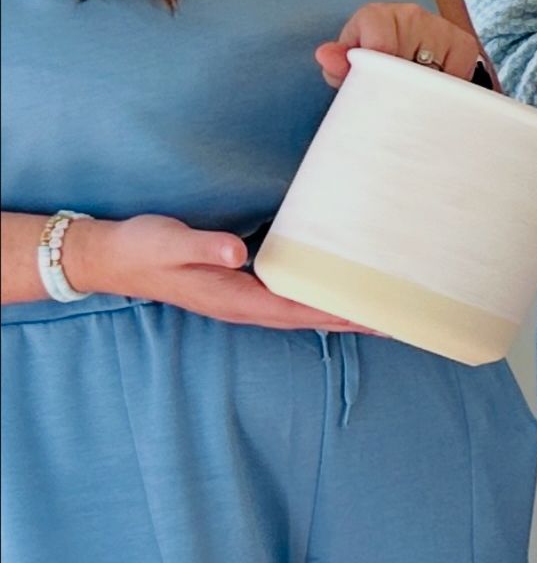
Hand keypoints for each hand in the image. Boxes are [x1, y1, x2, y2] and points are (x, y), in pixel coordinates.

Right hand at [64, 213, 366, 330]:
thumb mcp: (169, 242)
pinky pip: (289, 298)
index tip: (374, 316)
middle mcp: (244, 305)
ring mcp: (242, 299)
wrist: (111, 257)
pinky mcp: (240, 287)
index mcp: (234, 298)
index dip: (336, 314)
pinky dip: (317, 298)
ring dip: (339, 312)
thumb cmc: (142, 248)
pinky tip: (335, 291)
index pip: (297, 310)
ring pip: (301, 311)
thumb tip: (238, 253)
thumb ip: (204, 246)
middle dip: (351, 319)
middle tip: (398, 319)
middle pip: (309, 317)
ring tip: (381, 311)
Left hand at [313, 0, 484, 88]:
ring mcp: (441, 27)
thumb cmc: (370, 61)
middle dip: (401, 85)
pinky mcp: (465, 44)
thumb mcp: (348, 65)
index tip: (378, 87)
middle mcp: (411, 14)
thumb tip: (325, 55)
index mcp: (376, 15)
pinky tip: (433, 88)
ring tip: (412, 92)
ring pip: (435, 72)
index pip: (381, 45)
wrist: (403, 50)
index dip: (379, 72)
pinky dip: (447, 90)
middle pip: (409, 61)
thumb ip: (336, 64)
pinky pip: (458, 76)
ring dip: (425, 89)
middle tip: (394, 95)